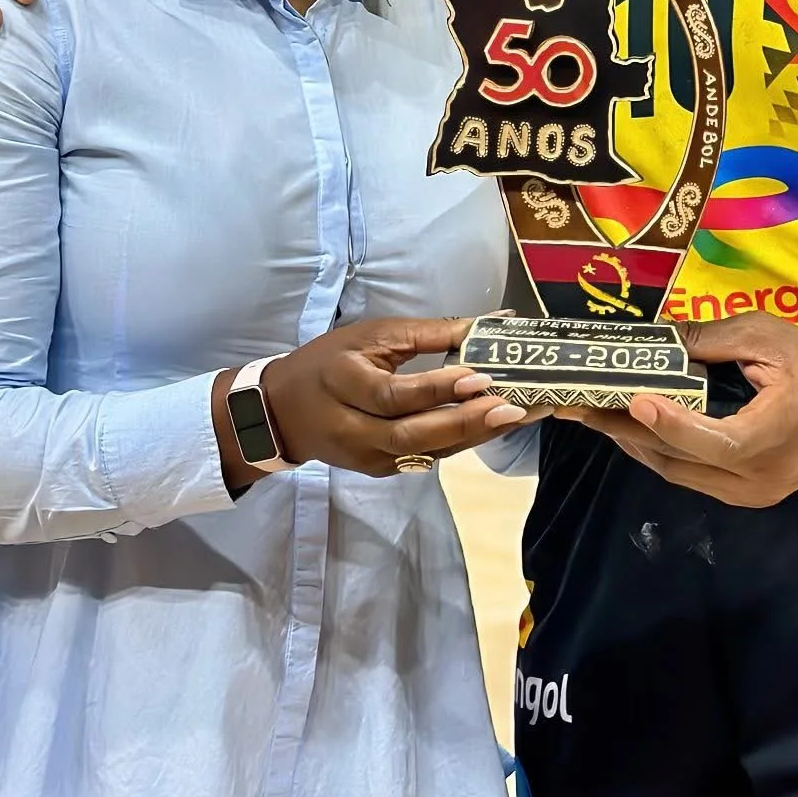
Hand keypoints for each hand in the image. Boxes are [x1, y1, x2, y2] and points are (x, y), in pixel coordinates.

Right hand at [250, 317, 531, 477]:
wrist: (283, 411)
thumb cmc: (330, 361)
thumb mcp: (371, 335)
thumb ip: (430, 334)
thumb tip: (491, 325)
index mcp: (342, 383)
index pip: (394, 395)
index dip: (437, 389)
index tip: (480, 376)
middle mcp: (351, 429)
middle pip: (411, 434)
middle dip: (465, 422)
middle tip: (511, 408)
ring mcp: (364, 457)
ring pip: (423, 452)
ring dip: (472, 436)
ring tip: (514, 418)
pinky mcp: (378, 471)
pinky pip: (424, 459)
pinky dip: (459, 443)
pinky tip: (490, 427)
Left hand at [556, 312, 797, 508]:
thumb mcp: (768, 337)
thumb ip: (712, 339)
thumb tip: (656, 337)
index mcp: (774, 438)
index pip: (715, 440)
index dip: (671, 423)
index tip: (635, 399)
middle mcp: (759, 479)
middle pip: (682, 461)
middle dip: (628, 431)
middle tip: (583, 403)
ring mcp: (751, 495)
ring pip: (679, 473)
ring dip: (635, 443)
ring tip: (594, 412)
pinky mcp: (744, 496)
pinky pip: (690, 476)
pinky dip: (658, 451)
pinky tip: (631, 426)